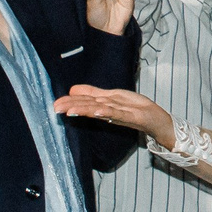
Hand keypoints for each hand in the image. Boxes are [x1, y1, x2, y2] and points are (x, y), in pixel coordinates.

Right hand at [55, 83, 172, 145]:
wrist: (157, 121)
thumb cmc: (135, 108)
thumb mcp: (112, 97)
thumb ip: (93, 94)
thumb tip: (73, 90)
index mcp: (105, 105)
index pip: (85, 102)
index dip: (70, 102)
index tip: (54, 104)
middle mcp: (110, 110)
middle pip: (89, 107)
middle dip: (71, 106)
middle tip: (55, 109)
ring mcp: (121, 114)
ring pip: (100, 110)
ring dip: (85, 110)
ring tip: (70, 110)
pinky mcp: (132, 116)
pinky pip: (118, 113)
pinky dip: (107, 112)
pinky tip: (98, 111)